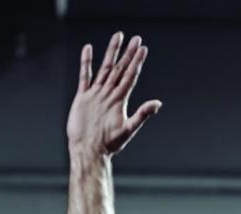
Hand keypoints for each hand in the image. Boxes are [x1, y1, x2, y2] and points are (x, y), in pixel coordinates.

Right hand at [67, 32, 161, 157]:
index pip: (130, 76)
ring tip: (117, 37)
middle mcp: (109, 94)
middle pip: (120, 68)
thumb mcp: (128, 129)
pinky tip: (88, 49)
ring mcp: (96, 94)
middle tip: (135, 38)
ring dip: (111, 53)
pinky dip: (86, 63)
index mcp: (120, 100)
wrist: (88, 150)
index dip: (137, 62)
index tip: (143, 49)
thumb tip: (158, 103)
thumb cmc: (108, 144)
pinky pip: (85, 76)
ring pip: (104, 68)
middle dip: (128, 53)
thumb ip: (142, 114)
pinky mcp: (83, 97)